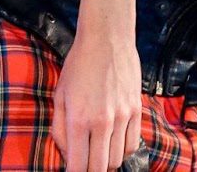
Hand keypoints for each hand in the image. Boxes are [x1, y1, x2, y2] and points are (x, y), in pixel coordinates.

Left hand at [52, 0, 142, 171]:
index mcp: (79, 120)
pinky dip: (123, 150)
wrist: (107, 39)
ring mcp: (123, 116)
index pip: (79, 167)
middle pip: (101, 168)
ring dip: (108, 161)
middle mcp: (103, 122)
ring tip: (99, 153)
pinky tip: (114, 143)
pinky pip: (133, 143)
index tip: (73, 171)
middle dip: (91, 171)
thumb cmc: (79, 66)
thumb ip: (60, 130)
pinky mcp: (137, 109)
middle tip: (85, 164)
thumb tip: (67, 154)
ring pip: (119, 158)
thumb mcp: (59, 97)